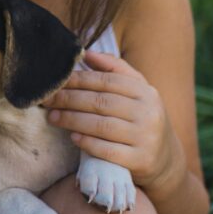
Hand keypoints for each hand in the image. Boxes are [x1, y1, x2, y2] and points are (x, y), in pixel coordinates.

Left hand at [45, 50, 182, 189]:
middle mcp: (148, 112)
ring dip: (72, 120)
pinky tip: (73, 137)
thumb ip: (113, 69)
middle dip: (68, 100)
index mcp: (145, 92)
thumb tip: (86, 53)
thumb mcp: (136, 91)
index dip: (77, 80)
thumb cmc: (140, 118)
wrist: (165, 158)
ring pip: (102, 126)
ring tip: (52, 117)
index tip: (54, 81)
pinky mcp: (141, 160)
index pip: (105, 81)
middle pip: (100, 102)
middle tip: (46, 100)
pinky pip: (108, 151)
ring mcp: (146, 137)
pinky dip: (88, 143)